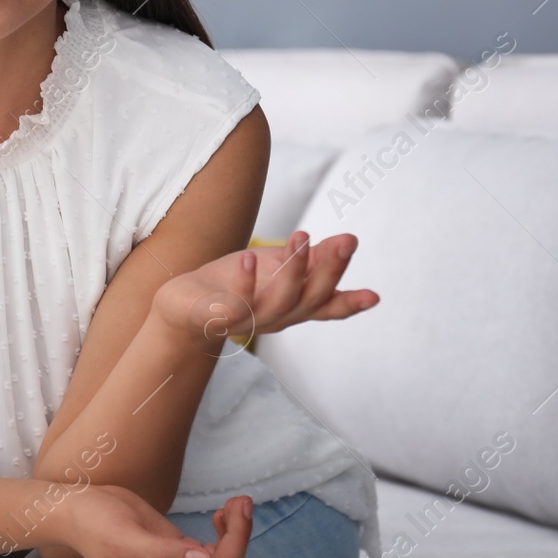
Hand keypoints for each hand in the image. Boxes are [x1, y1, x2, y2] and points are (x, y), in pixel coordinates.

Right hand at [54, 485, 267, 557]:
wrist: (77, 507)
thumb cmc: (93, 523)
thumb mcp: (123, 537)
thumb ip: (163, 554)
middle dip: (236, 544)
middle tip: (242, 504)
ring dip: (235, 534)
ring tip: (239, 502)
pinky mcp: (178, 551)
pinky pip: (211, 549)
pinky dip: (224, 531)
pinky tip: (224, 513)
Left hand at [153, 232, 379, 350]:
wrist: (183, 309)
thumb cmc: (236, 286)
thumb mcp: (276, 267)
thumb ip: (311, 258)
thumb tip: (350, 239)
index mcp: (294, 306)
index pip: (327, 307)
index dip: (351, 303)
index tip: (374, 296)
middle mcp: (278, 316)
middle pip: (311, 299)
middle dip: (329, 271)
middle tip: (346, 242)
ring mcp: (250, 320)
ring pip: (280, 301)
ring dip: (293, 269)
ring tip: (301, 237)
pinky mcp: (219, 318)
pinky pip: (235, 304)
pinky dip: (245, 282)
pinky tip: (250, 258)